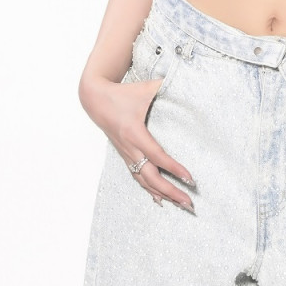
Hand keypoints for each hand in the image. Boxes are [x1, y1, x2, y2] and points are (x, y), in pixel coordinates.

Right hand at [79, 75, 196, 212]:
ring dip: (162, 194)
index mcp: (135, 132)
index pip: (158, 156)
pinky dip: (149, 189)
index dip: (174, 169)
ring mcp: (126, 153)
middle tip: (190, 203)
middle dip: (171, 191)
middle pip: (152, 177)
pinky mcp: (124, 155)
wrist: (95, 98)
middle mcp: (130, 147)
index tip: (190, 179)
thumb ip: (166, 86)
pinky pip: (137, 177)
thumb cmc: (123, 93)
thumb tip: (187, 81)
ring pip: (144, 181)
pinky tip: (160, 199)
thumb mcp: (145, 88)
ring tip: (181, 204)